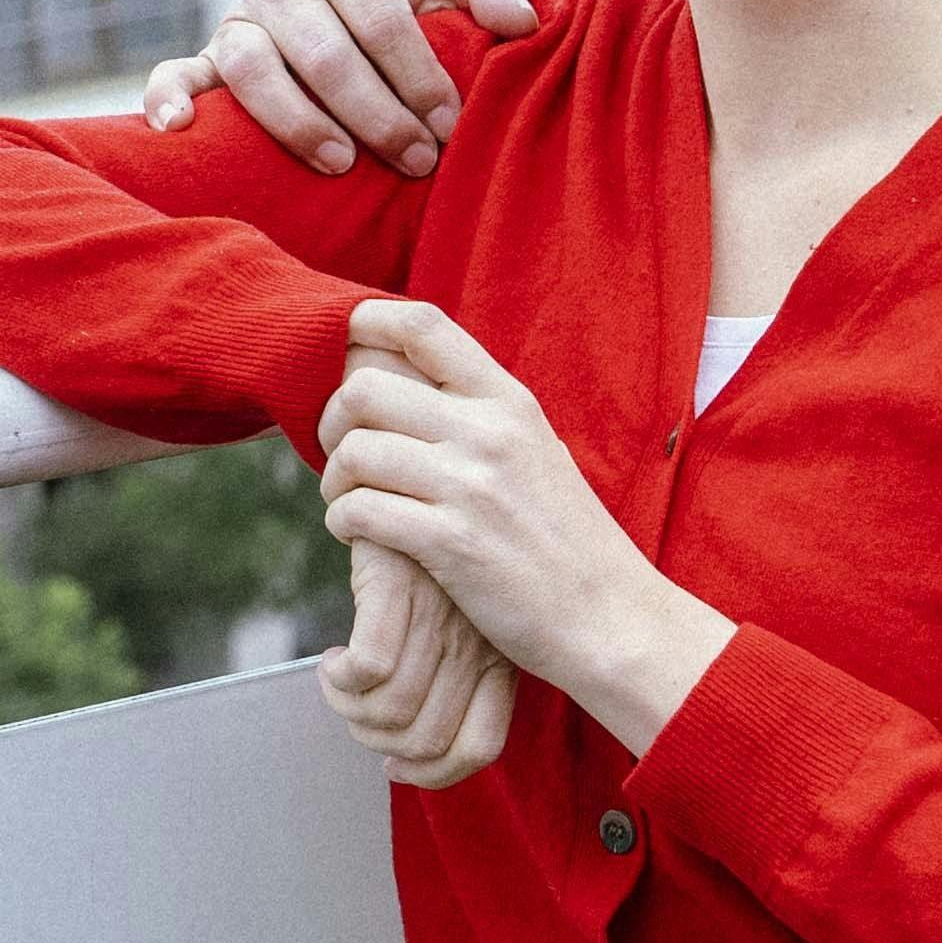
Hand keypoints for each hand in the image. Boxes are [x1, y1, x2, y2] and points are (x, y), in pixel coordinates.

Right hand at [144, 0, 537, 177]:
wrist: (363, 22)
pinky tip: (178, 128)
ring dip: (297, 122)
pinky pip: (176, 74)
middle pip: (322, 52)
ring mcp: (238, 22)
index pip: (380, 16)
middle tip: (418, 161)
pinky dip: (169, 98)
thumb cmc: (418, 2)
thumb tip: (520, 20)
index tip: (452, 124)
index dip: (418, 74)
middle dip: (375, 113)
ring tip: (342, 164)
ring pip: (251, 69)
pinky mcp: (206, 63)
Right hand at [314, 541, 520, 786]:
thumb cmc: (434, 562)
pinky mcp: (401, 587)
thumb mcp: (461, 621)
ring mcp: (442, 615)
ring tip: (338, 684)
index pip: (479, 747)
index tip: (394, 765)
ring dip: (349, 710)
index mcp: (499, 658)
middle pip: (424, 740)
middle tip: (355, 712)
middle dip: (376, 741)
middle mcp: (476, 643)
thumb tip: (407, 751)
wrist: (417, 482)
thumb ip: (450, 676)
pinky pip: (368, 668)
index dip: (432, 775)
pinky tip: (332, 662)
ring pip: (391, 710)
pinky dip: (340, 680)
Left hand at [317, 299, 731, 746]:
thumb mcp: (535, 453)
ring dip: (334, 481)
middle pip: (364, 388)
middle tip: (341, 455)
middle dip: (332, 421)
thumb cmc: (565, 541)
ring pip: (354, 452)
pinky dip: (343, 522)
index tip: (343, 354)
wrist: (610, 618)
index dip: (364, 324)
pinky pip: (359, 510)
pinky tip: (358, 536)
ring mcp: (471, 486)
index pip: (422, 326)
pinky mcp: (451, 543)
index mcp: (510, 402)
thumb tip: (405, 385)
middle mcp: (490, 432)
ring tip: (350, 502)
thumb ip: (480, 417)